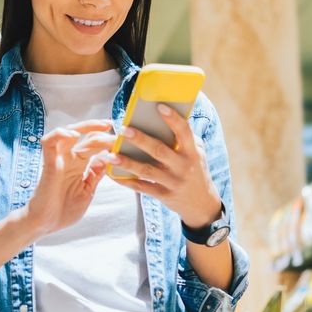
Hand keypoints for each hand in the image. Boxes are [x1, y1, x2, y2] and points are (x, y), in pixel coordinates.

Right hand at [21, 120, 115, 238]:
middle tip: (115, 127)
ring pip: (68, 133)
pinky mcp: (49, 164)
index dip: (108, 139)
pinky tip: (73, 135)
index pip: (95, 145)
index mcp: (79, 165)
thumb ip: (96, 174)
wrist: (45, 224)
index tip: (123, 139)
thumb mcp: (87, 190)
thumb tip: (109, 158)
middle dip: (102, 130)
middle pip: (85, 136)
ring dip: (85, 126)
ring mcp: (59, 160)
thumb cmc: (63, 210)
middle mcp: (69, 159)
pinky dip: (59, 134)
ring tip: (102, 127)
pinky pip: (49, 143)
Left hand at [106, 105, 222, 229]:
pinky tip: (113, 173)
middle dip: (140, 139)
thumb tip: (168, 116)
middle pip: (159, 151)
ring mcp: (173, 182)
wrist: (201, 204)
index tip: (160, 107)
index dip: (173, 119)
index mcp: (192, 152)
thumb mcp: (198, 153)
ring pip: (147, 171)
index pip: (184, 132)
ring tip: (110, 154)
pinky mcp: (164, 195)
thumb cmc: (196, 170)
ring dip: (127, 162)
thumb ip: (185, 138)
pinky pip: (142, 188)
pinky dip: (127, 181)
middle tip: (124, 129)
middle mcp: (183, 167)